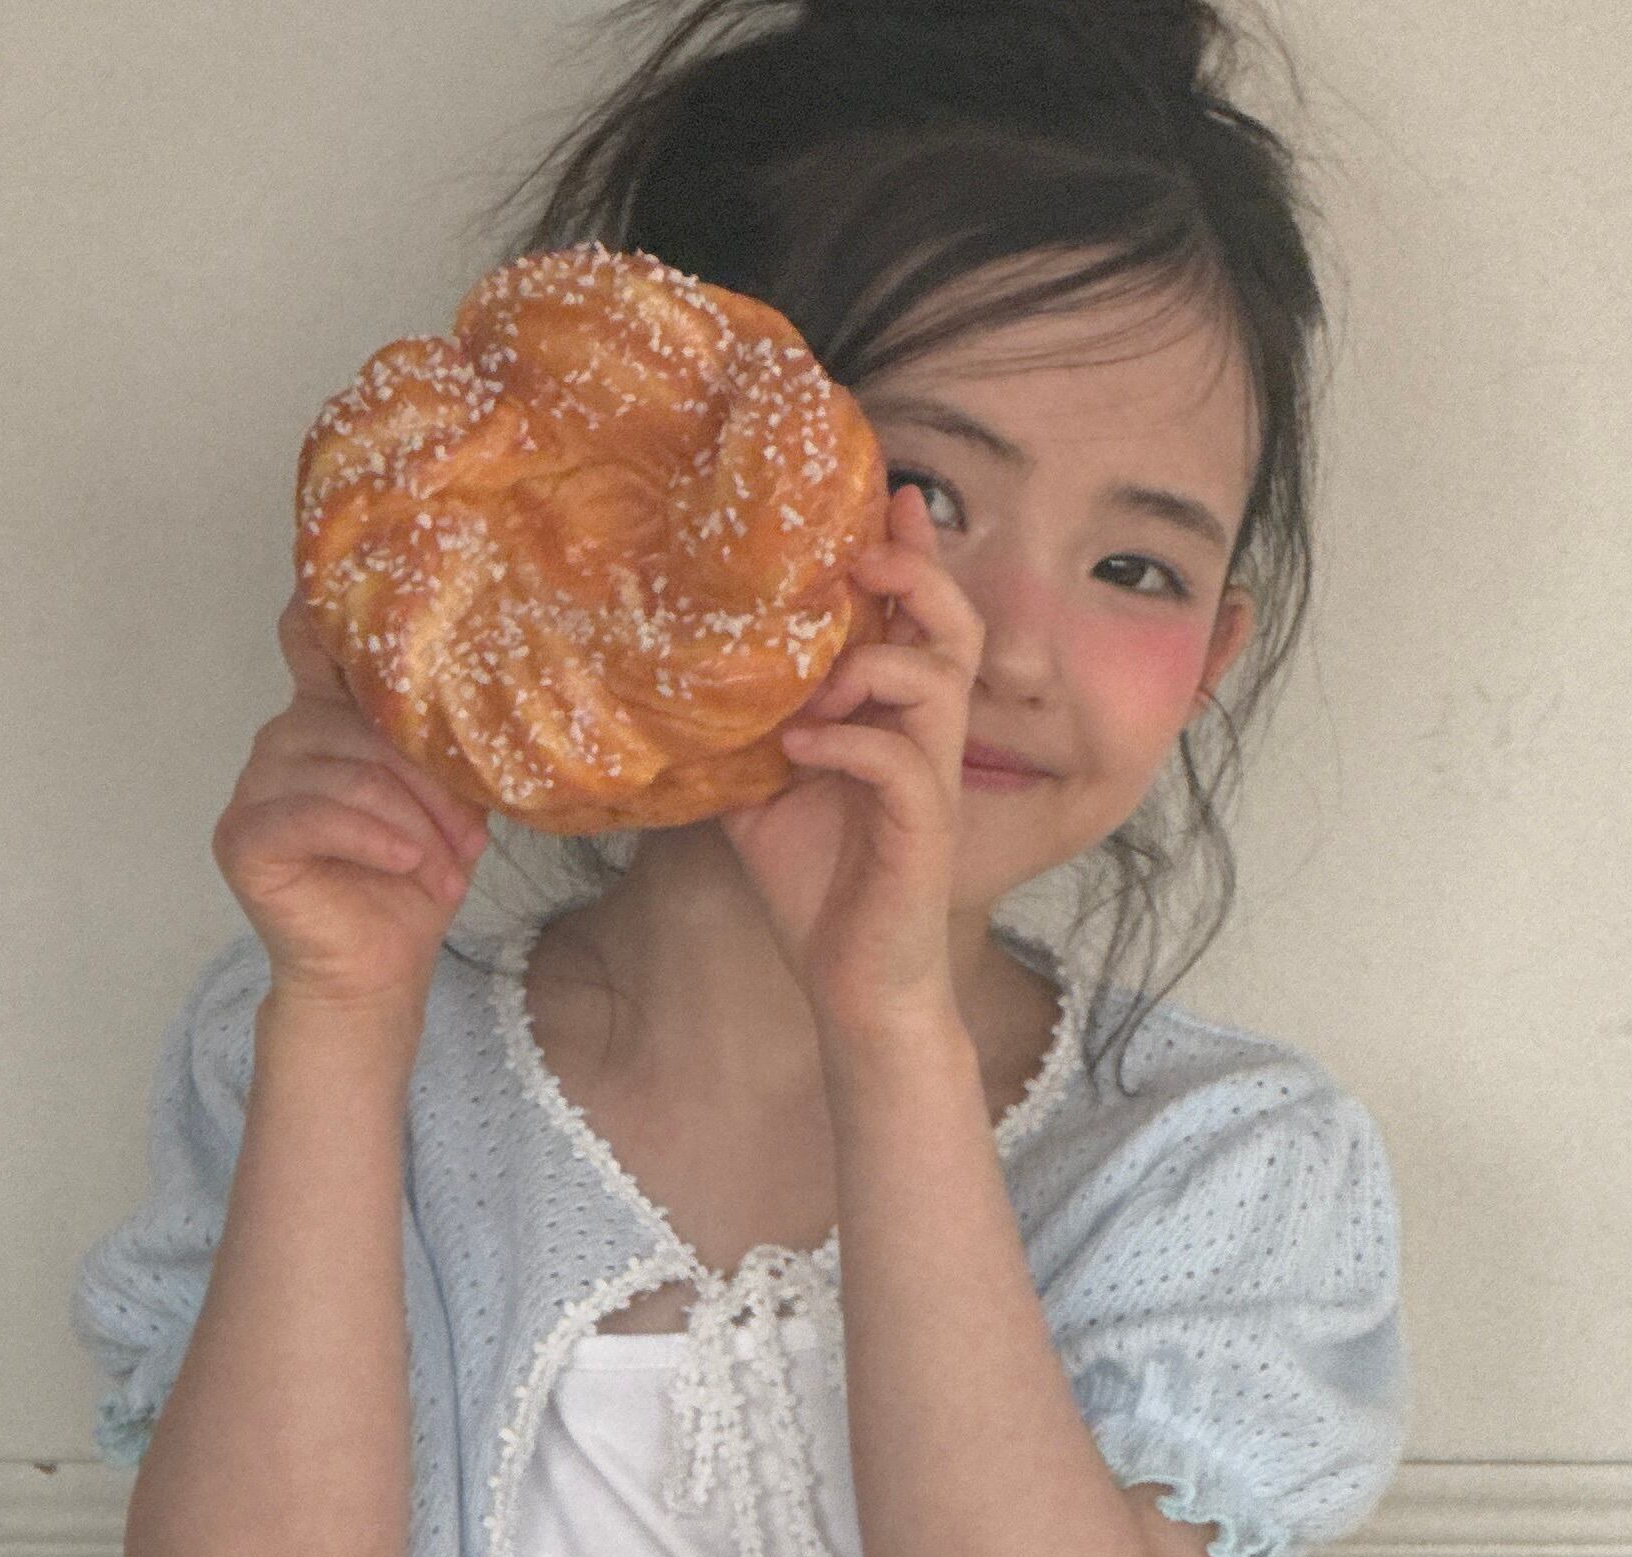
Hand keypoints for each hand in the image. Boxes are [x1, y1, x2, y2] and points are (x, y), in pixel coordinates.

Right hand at [212, 590, 490, 1013]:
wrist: (377, 971)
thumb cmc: (412, 884)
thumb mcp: (444, 801)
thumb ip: (435, 742)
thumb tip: (475, 690)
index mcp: (328, 717)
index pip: (314, 641)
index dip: (326, 608)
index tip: (353, 579)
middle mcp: (283, 737)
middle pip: (360, 724)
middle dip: (427, 786)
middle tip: (468, 845)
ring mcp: (255, 786)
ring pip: (346, 772)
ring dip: (410, 825)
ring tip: (441, 870)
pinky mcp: (241, 836)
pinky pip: (311, 814)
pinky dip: (370, 838)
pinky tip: (403, 865)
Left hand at [715, 485, 984, 1031]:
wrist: (850, 984)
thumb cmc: (816, 887)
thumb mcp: (760, 798)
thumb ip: (742, 740)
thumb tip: (676, 691)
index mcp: (896, 720)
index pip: (921, 619)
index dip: (913, 554)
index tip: (887, 496)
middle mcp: (927, 739)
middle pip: (955, 626)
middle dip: (914, 576)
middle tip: (857, 558)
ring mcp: (931, 783)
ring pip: (937, 681)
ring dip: (869, 665)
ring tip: (807, 691)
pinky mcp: (923, 832)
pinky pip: (902, 763)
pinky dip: (848, 744)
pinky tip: (797, 751)